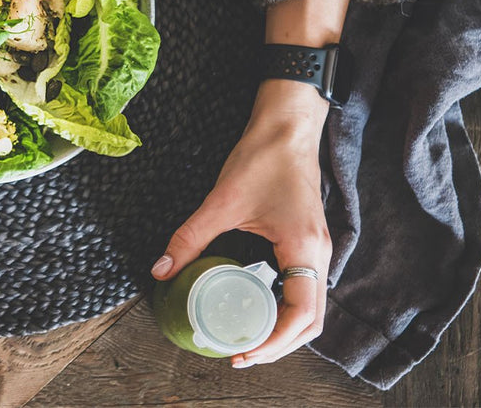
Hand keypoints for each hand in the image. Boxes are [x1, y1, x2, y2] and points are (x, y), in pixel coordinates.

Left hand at [151, 80, 332, 367]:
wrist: (287, 126)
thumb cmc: (263, 158)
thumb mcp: (221, 200)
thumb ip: (190, 237)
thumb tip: (161, 269)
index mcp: (303, 250)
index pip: (301, 316)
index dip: (274, 343)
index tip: (243, 353)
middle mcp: (319, 255)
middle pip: (311, 322)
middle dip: (279, 345)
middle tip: (242, 355)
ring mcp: (317, 249)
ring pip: (310, 307)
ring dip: (283, 330)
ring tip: (248, 339)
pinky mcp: (308, 242)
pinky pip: (304, 287)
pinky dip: (284, 307)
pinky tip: (255, 306)